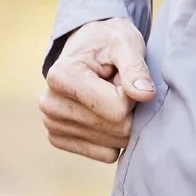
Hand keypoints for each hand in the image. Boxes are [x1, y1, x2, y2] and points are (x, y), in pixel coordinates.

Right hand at [40, 18, 155, 163]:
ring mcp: (52, 124)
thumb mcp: (126, 43)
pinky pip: (105, 154)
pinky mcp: (59, 139)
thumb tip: (145, 95)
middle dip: (129, 110)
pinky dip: (114, 138)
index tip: (124, 77)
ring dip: (122, 122)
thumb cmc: (109, 41)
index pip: (117, 110)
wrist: (89, 46)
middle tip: (119, 86)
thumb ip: (136, 68)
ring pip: (112, 144)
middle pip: (115, 129)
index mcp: (62, 77)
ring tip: (109, 96)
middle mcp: (50, 104)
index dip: (132, 95)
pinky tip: (105, 113)